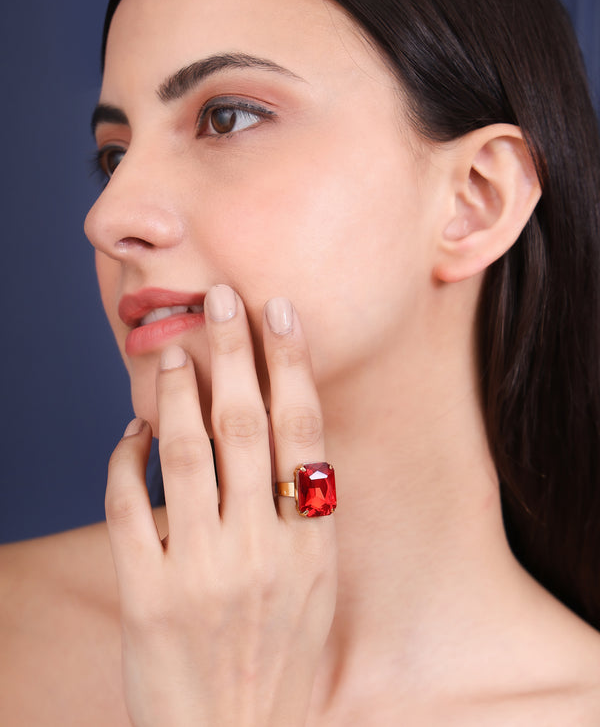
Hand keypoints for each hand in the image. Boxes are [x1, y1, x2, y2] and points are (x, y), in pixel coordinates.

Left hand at [105, 286, 336, 726]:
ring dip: (176, 394)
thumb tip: (290, 438)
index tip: (278, 312)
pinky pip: (128, 507)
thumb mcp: (315, 588)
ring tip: (172, 352)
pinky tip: (129, 430)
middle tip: (222, 297)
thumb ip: (306, 515)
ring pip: (185, 455)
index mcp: (310, 544)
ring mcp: (200, 572)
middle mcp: (260, 551)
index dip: (290, 365)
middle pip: (245, 426)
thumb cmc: (280, 659)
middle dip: (234, 352)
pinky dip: (125, 459)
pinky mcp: (146, 596)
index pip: (302, 432)